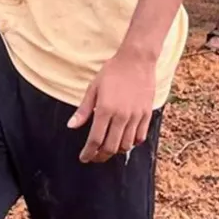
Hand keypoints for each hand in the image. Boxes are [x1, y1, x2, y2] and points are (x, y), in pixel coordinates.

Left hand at [67, 48, 156, 162]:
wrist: (137, 60)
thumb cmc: (112, 72)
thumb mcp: (93, 88)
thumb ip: (83, 110)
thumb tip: (71, 126)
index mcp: (105, 109)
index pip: (95, 139)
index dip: (88, 152)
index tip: (84, 158)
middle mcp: (121, 116)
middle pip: (110, 147)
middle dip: (100, 156)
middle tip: (94, 156)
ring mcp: (136, 116)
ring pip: (126, 145)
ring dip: (115, 151)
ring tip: (107, 148)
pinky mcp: (146, 114)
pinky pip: (139, 137)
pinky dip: (131, 143)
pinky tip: (124, 140)